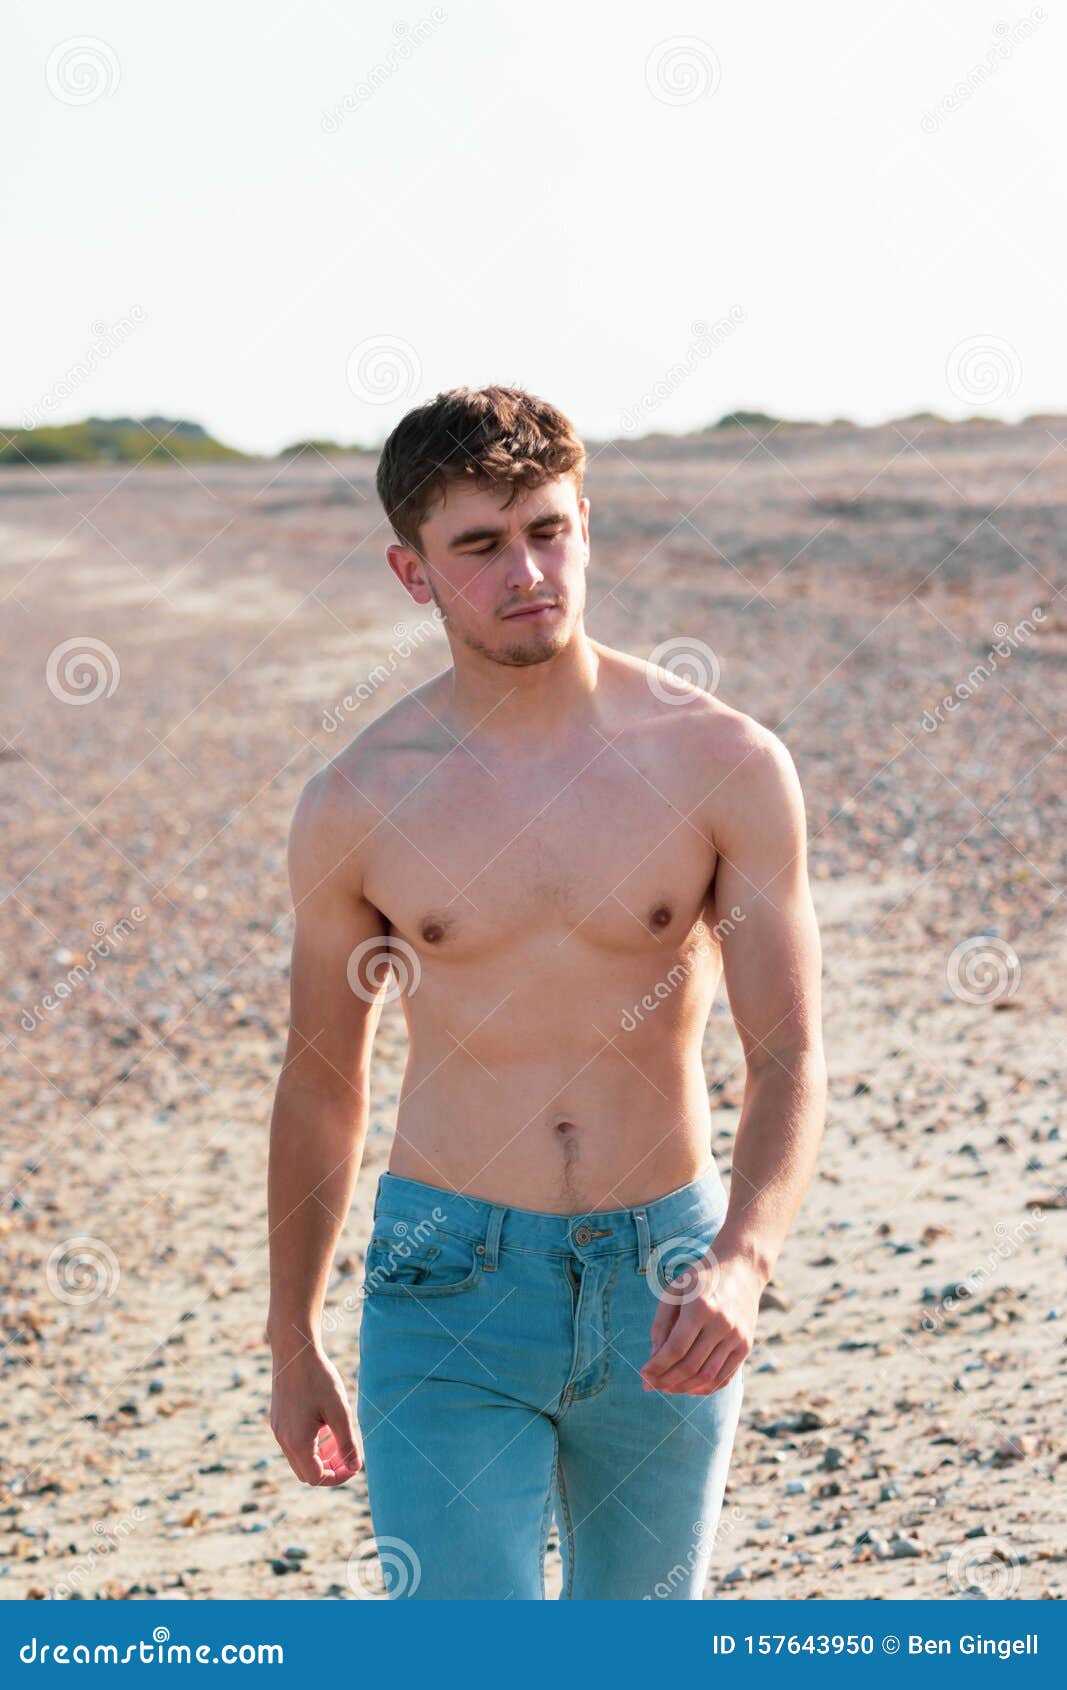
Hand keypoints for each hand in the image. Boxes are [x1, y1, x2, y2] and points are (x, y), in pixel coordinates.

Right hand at [270, 1344, 362, 1484]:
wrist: (294, 1351)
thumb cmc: (319, 1379)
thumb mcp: (339, 1411)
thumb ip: (347, 1443)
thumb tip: (355, 1468)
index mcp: (298, 1442)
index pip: (317, 1477)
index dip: (338, 1477)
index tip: (354, 1464)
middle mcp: (283, 1440)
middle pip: (306, 1472)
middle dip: (329, 1469)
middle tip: (347, 1454)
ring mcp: (278, 1430)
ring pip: (299, 1458)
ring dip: (320, 1457)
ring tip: (338, 1440)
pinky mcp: (278, 1419)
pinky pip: (293, 1443)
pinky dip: (310, 1444)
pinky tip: (324, 1425)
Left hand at [640, 1250, 762, 1395]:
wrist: (741, 1268)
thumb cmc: (701, 1279)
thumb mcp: (674, 1292)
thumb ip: (661, 1325)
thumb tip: (653, 1360)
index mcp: (700, 1307)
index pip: (676, 1348)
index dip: (657, 1367)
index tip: (643, 1375)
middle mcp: (722, 1323)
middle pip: (690, 1365)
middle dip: (666, 1380)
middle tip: (651, 1385)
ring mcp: (737, 1336)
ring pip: (708, 1376)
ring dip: (684, 1388)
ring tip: (667, 1388)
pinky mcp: (746, 1346)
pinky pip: (725, 1376)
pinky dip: (706, 1388)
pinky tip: (690, 1388)